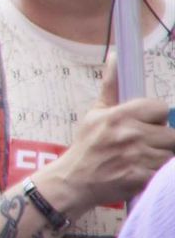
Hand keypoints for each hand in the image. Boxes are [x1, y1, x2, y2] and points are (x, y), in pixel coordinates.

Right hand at [46, 66, 174, 210]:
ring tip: (142, 160)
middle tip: (144, 146)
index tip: (144, 126)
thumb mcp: (95, 113)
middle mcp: (129, 135)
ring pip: (170, 154)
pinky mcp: (141, 178)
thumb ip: (111, 86)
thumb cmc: (86, 146)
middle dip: (161, 140)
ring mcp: (136, 157)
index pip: (160, 109)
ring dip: (160, 158)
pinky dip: (157, 174)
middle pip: (171, 134)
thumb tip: (115, 56)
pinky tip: (142, 173)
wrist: (73, 181)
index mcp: (119, 116)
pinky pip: (165, 172)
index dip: (155, 118)